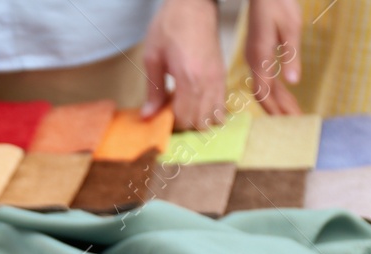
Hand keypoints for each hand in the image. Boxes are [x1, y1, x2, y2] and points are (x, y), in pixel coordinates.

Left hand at [141, 0, 226, 129]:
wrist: (194, 5)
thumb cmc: (170, 26)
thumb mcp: (153, 57)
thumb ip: (152, 90)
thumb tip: (148, 116)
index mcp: (189, 78)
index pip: (184, 118)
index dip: (170, 123)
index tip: (159, 117)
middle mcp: (207, 82)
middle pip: (199, 122)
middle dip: (183, 124)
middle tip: (168, 113)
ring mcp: (218, 79)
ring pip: (212, 117)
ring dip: (196, 120)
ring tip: (181, 108)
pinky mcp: (222, 75)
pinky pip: (221, 105)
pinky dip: (208, 111)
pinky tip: (194, 102)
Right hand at [245, 0, 302, 114]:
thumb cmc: (278, 3)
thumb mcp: (291, 28)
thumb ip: (291, 56)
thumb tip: (293, 83)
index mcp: (260, 57)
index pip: (264, 92)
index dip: (275, 109)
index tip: (289, 121)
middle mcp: (254, 61)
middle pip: (263, 94)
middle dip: (278, 110)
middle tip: (295, 123)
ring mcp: (255, 58)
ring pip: (265, 87)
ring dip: (278, 102)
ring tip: (293, 113)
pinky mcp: (259, 54)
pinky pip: (265, 78)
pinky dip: (276, 90)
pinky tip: (286, 96)